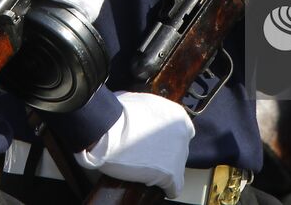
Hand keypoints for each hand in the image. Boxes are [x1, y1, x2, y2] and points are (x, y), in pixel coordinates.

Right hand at [75, 91, 194, 196]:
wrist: (108, 128)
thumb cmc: (118, 114)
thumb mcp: (140, 101)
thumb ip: (150, 110)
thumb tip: (143, 115)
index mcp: (177, 116)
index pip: (181, 132)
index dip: (166, 139)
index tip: (155, 143)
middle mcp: (182, 134)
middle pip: (178, 149)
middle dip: (164, 154)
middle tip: (146, 155)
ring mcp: (179, 154)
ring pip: (176, 168)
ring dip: (162, 170)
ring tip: (145, 170)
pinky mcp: (171, 174)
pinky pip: (174, 188)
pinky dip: (166, 189)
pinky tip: (155, 186)